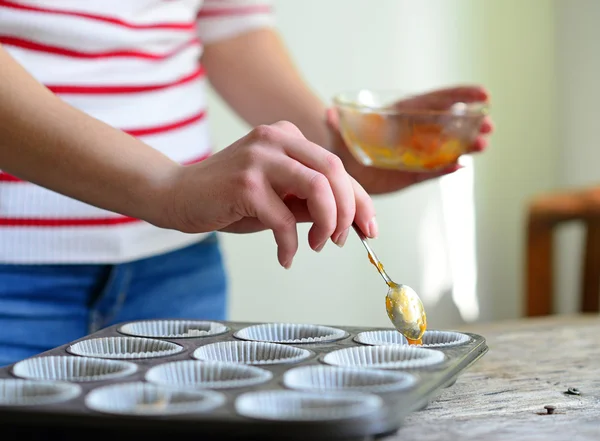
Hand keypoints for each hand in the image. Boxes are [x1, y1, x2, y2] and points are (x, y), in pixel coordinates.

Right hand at [164, 121, 375, 268]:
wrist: (178, 195)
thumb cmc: (231, 198)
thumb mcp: (278, 194)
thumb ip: (310, 199)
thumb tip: (350, 220)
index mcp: (288, 136)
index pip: (337, 166)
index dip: (360, 200)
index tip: (369, 228)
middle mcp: (276, 139)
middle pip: (335, 172)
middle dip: (349, 212)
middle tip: (341, 240)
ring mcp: (259, 158)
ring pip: (318, 189)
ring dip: (327, 224)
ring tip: (317, 245)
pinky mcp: (244, 183)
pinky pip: (284, 221)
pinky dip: (291, 245)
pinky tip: (285, 257)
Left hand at [327, 86, 493, 194]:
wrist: (342, 169)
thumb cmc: (344, 145)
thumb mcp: (340, 134)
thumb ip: (336, 124)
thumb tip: (328, 113)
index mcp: (402, 115)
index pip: (435, 101)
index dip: (459, 96)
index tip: (481, 95)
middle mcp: (414, 132)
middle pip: (447, 124)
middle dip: (470, 122)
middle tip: (488, 125)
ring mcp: (416, 153)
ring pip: (446, 147)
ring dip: (465, 145)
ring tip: (482, 145)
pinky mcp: (412, 173)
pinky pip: (433, 170)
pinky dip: (445, 168)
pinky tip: (459, 167)